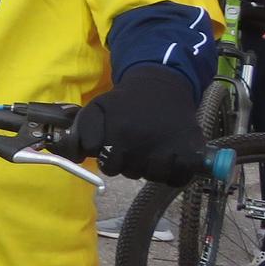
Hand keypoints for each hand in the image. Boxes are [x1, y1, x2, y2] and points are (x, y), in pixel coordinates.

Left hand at [60, 66, 205, 185]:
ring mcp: (168, 150)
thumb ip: (79, 134)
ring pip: (152, 176)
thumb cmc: (124, 102)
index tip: (112, 144)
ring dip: (150, 166)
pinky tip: (170, 156)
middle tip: (134, 143)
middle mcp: (142, 144)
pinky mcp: (190, 153)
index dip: (107, 157)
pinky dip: (173, 172)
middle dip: (127, 162)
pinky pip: (176, 178)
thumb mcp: (95, 110)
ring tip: (150, 147)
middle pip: (129, 172)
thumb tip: (74, 157)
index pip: (108, 166)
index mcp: (118, 133)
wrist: (161, 86)